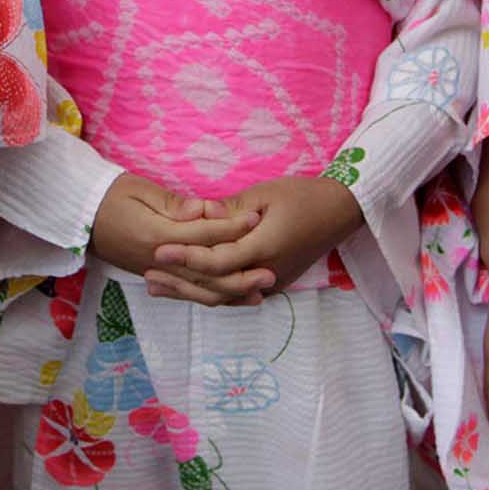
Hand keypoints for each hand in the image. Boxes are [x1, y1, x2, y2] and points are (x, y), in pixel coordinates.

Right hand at [90, 172, 257, 286]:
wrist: (80, 217)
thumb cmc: (111, 196)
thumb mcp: (140, 189)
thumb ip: (173, 204)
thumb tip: (203, 211)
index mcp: (156, 235)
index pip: (202, 234)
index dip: (231, 227)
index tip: (257, 218)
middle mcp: (158, 261)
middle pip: (206, 272)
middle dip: (241, 273)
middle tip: (271, 270)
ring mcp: (157, 273)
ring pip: (200, 290)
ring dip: (232, 293)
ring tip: (261, 290)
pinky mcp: (157, 277)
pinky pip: (188, 293)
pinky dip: (212, 297)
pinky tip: (234, 298)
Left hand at [151, 176, 363, 301]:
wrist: (340, 211)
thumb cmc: (303, 196)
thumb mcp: (265, 194)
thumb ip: (231, 210)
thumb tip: (198, 216)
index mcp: (265, 247)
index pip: (218, 261)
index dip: (186, 258)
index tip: (158, 251)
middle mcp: (267, 272)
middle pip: (216, 286)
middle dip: (180, 281)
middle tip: (148, 274)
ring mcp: (271, 282)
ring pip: (224, 295)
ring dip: (190, 292)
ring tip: (158, 287)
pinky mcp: (272, 283)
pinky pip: (236, 294)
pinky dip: (210, 292)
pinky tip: (188, 289)